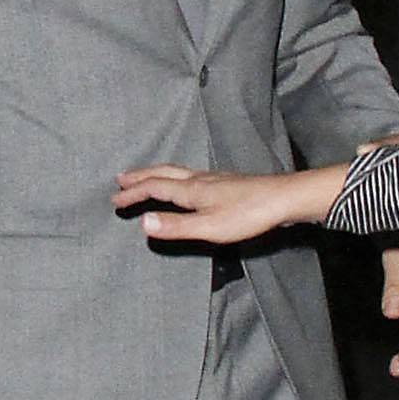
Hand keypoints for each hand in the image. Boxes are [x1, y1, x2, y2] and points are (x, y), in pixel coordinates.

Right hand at [112, 162, 341, 241]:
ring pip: (177, 172)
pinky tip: (185, 184)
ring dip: (156, 174)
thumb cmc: (248, 214)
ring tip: (146, 177)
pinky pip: (190, 175)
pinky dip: (175, 177)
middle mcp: (199, 179)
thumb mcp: (209, 227)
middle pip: (163, 174)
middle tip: (121, 180)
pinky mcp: (226, 182)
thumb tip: (143, 223)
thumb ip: (176, 226)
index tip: (115, 201)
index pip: (154, 188)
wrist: (283, 198)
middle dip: (140, 177)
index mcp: (191, 190)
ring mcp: (214, 179)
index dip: (133, 194)